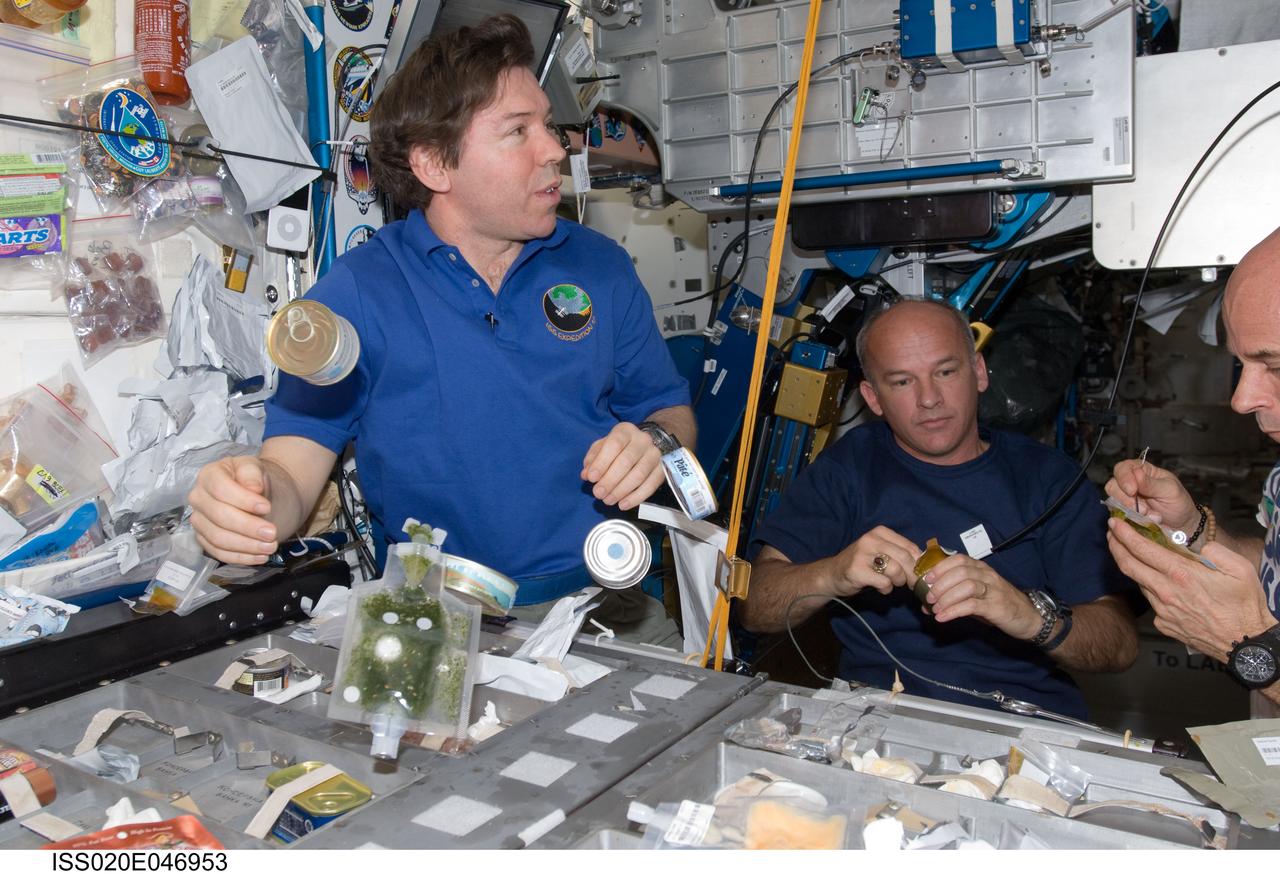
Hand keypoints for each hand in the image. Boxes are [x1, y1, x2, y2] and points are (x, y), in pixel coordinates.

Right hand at [188, 456, 277, 564]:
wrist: (261, 497)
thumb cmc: (257, 482)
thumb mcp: (258, 468)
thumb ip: (252, 474)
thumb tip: (253, 488)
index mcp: (209, 475)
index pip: (220, 489)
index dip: (243, 500)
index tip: (266, 507)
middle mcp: (199, 498)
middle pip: (219, 516)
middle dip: (248, 527)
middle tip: (272, 533)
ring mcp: (200, 521)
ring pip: (218, 538)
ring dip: (246, 545)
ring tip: (270, 546)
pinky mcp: (205, 540)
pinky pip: (219, 553)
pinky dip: (241, 557)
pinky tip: (260, 556)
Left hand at [581, 422, 664, 510]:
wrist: (645, 446)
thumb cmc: (619, 448)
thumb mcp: (603, 447)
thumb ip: (593, 458)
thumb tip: (586, 474)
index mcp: (626, 431)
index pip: (614, 444)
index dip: (602, 462)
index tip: (591, 478)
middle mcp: (643, 440)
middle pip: (627, 461)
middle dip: (610, 480)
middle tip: (598, 493)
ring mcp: (655, 455)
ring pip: (639, 475)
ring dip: (621, 491)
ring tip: (608, 500)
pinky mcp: (662, 470)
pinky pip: (650, 486)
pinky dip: (636, 498)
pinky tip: (623, 504)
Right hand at [831, 526, 920, 596]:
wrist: (833, 573)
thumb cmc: (863, 563)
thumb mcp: (880, 551)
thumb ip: (899, 553)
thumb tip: (925, 564)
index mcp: (880, 532)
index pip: (910, 547)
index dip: (919, 563)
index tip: (920, 574)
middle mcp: (871, 539)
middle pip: (904, 558)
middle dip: (912, 575)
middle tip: (911, 584)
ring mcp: (862, 554)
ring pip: (896, 570)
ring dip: (898, 581)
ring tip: (891, 583)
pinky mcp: (857, 570)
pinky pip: (884, 582)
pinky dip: (886, 588)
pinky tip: (879, 587)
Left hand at [924, 554, 1042, 638]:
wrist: (1029, 618)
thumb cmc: (998, 604)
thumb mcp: (977, 595)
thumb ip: (954, 595)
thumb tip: (927, 603)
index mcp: (981, 568)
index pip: (958, 559)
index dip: (940, 567)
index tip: (925, 578)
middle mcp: (987, 575)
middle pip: (960, 571)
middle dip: (940, 584)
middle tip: (928, 598)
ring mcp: (993, 590)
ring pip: (966, 586)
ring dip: (946, 597)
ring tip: (934, 608)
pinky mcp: (996, 607)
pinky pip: (972, 605)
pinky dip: (953, 611)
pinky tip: (943, 617)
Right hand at [1105, 459, 1197, 530]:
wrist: (1181, 526)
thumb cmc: (1178, 504)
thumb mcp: (1170, 491)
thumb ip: (1151, 483)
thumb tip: (1136, 473)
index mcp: (1142, 471)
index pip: (1123, 468)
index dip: (1124, 478)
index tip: (1132, 490)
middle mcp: (1130, 483)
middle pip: (1113, 485)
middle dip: (1126, 499)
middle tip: (1144, 509)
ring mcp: (1124, 499)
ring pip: (1112, 501)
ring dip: (1128, 510)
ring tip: (1148, 516)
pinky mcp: (1122, 514)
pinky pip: (1116, 515)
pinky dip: (1128, 519)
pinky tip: (1142, 521)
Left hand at [1107, 516, 1272, 660]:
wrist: (1245, 645)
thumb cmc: (1245, 605)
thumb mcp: (1240, 569)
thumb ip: (1215, 551)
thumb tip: (1193, 545)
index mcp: (1182, 575)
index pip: (1143, 549)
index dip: (1125, 534)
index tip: (1115, 523)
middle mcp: (1166, 592)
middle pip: (1128, 565)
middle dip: (1116, 545)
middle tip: (1111, 532)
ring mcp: (1162, 610)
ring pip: (1139, 582)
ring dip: (1130, 565)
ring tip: (1129, 551)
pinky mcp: (1163, 624)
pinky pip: (1151, 601)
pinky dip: (1149, 587)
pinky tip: (1155, 580)